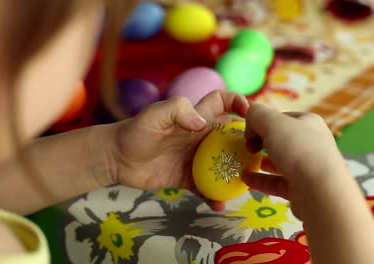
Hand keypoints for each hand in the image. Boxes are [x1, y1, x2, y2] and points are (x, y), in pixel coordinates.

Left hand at [110, 90, 248, 210]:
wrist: (116, 159)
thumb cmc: (135, 132)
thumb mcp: (154, 115)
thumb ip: (178, 111)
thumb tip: (202, 123)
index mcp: (197, 118)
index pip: (222, 103)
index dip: (238, 102)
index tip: (251, 113)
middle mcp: (202, 138)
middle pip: (231, 138)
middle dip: (247, 145)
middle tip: (258, 159)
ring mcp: (196, 159)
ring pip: (224, 166)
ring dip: (235, 175)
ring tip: (244, 187)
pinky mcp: (188, 179)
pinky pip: (206, 188)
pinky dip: (214, 196)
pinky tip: (218, 205)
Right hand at [242, 104, 346, 210]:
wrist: (320, 191)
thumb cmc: (298, 149)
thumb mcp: (272, 122)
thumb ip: (256, 114)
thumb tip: (250, 120)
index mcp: (309, 123)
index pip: (282, 117)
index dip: (263, 121)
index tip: (249, 131)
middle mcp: (311, 144)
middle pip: (281, 139)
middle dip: (262, 142)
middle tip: (247, 147)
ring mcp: (308, 168)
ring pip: (280, 162)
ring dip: (261, 162)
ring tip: (244, 162)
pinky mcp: (301, 189)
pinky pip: (277, 182)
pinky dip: (261, 180)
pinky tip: (246, 179)